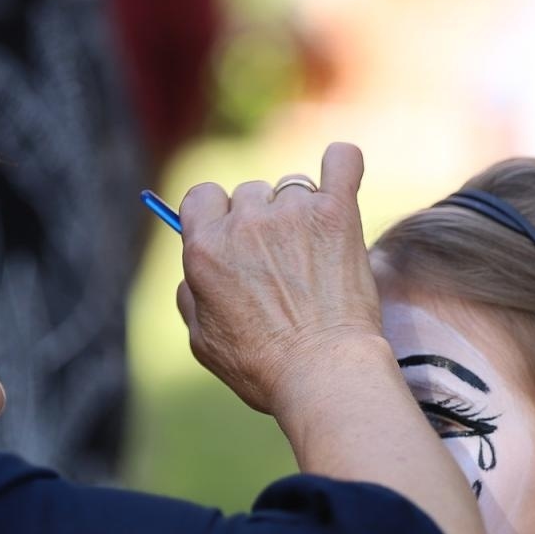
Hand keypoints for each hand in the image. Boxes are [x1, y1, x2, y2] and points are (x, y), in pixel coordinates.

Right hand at [176, 142, 383, 414]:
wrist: (324, 372)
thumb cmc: (263, 367)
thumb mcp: (203, 341)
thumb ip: (191, 296)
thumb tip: (192, 271)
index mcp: (205, 248)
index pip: (203, 197)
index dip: (218, 216)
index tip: (235, 238)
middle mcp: (245, 222)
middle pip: (250, 194)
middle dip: (262, 222)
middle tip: (283, 264)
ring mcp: (292, 213)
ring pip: (292, 188)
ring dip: (301, 212)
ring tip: (316, 255)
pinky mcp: (337, 213)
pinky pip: (342, 161)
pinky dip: (342, 164)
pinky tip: (341, 178)